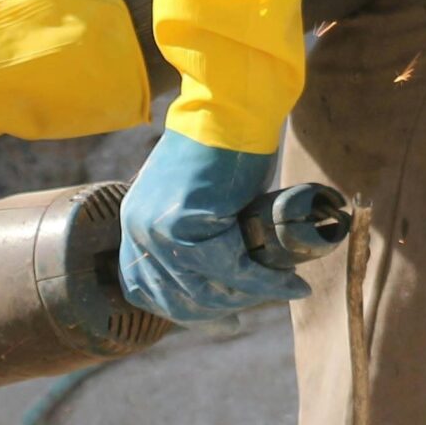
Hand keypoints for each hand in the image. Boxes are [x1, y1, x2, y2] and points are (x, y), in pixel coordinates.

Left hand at [118, 128, 311, 324]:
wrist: (228, 111)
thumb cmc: (222, 148)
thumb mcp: (195, 199)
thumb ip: (195, 233)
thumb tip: (225, 273)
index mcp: (135, 222)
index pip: (144, 288)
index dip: (181, 308)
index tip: (220, 313)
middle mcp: (137, 229)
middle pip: (176, 296)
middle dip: (222, 307)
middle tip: (257, 303)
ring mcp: (155, 229)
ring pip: (206, 288)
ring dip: (249, 296)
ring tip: (284, 289)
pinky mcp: (183, 226)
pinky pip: (231, 269)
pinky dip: (265, 282)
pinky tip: (291, 284)